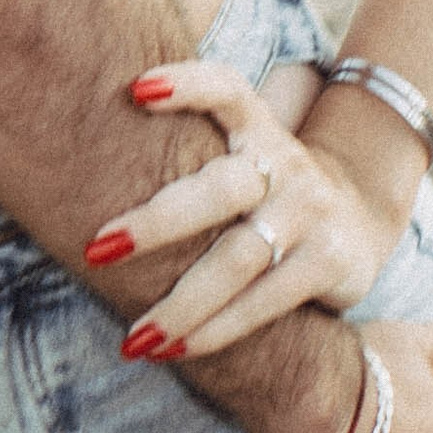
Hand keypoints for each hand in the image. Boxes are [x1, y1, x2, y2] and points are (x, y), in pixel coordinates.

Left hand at [92, 58, 410, 353]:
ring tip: (134, 336)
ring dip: (181, 302)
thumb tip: (74, 150)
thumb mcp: (239, 150)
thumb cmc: (263, 184)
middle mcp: (284, 162)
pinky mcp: (329, 262)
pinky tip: (175, 349)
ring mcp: (309, 212)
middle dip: (156, 223)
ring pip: (237, 259)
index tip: (135, 89)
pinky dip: (216, 329)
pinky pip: (264, 301)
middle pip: (218, 188)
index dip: (186, 84)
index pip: (226, 89)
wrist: (359, 218)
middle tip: (96, 249)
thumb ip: (184, 144)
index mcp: (256, 126)